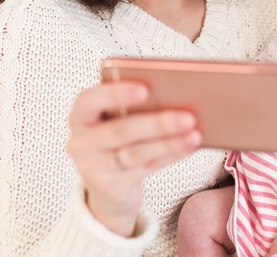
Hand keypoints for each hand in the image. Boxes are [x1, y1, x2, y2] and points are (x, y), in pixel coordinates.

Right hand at [67, 82, 201, 236]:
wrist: (107, 184)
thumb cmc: (118, 136)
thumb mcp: (116, 118)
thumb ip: (135, 105)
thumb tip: (177, 93)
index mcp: (80, 115)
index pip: (90, 101)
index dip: (116, 94)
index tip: (145, 89)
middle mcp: (81, 142)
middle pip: (120, 130)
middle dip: (157, 124)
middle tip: (188, 116)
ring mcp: (93, 167)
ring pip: (136, 153)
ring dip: (169, 143)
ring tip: (195, 133)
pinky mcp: (111, 186)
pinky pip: (146, 168)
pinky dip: (171, 155)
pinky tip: (190, 145)